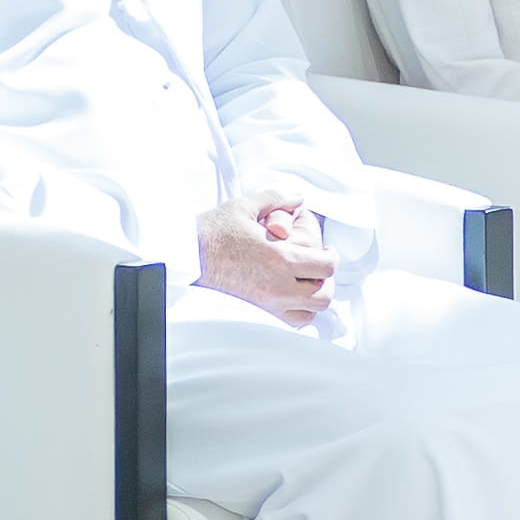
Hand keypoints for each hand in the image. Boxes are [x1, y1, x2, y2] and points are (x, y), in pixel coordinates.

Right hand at [190, 196, 333, 324]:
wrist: (186, 256)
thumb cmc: (214, 231)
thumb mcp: (245, 206)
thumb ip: (277, 198)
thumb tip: (299, 197)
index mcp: (281, 258)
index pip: (327, 266)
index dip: (332, 256)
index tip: (326, 250)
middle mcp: (279, 286)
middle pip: (324, 294)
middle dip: (326, 279)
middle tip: (318, 266)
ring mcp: (268, 304)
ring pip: (310, 312)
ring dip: (314, 297)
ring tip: (306, 282)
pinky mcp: (256, 313)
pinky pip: (291, 322)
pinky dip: (299, 311)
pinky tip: (291, 296)